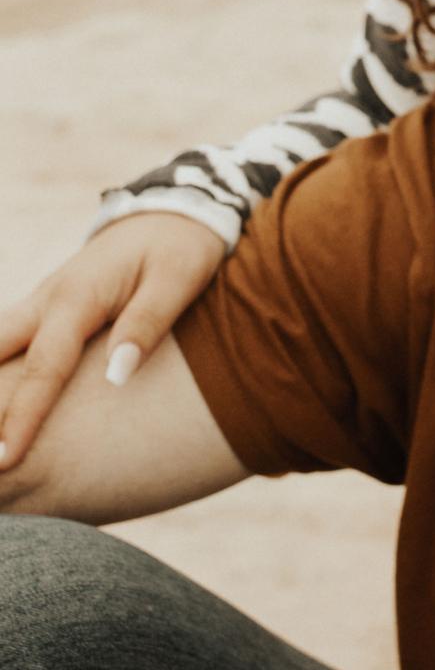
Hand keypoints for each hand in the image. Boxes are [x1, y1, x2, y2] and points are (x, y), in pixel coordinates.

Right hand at [0, 212, 225, 467]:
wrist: (175, 210)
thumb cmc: (182, 248)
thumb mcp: (178, 280)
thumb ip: (146, 325)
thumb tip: (116, 377)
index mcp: (78, 296)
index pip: (43, 366)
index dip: (22, 415)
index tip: (4, 459)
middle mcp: (48, 300)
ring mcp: (42, 303)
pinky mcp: (47, 310)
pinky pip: (7, 343)